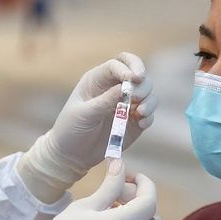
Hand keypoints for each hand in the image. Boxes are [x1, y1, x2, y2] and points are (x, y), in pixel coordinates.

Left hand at [17, 53, 155, 201]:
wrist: (71, 156)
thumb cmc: (70, 130)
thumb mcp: (84, 114)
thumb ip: (104, 100)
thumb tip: (125, 86)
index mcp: (98, 80)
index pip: (119, 63)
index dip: (129, 67)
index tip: (133, 79)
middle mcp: (114, 88)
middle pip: (139, 75)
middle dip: (143, 84)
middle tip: (137, 98)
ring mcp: (126, 105)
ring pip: (148, 93)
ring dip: (149, 100)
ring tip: (141, 112)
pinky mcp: (133, 122)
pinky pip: (149, 114)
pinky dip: (149, 116)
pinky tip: (141, 124)